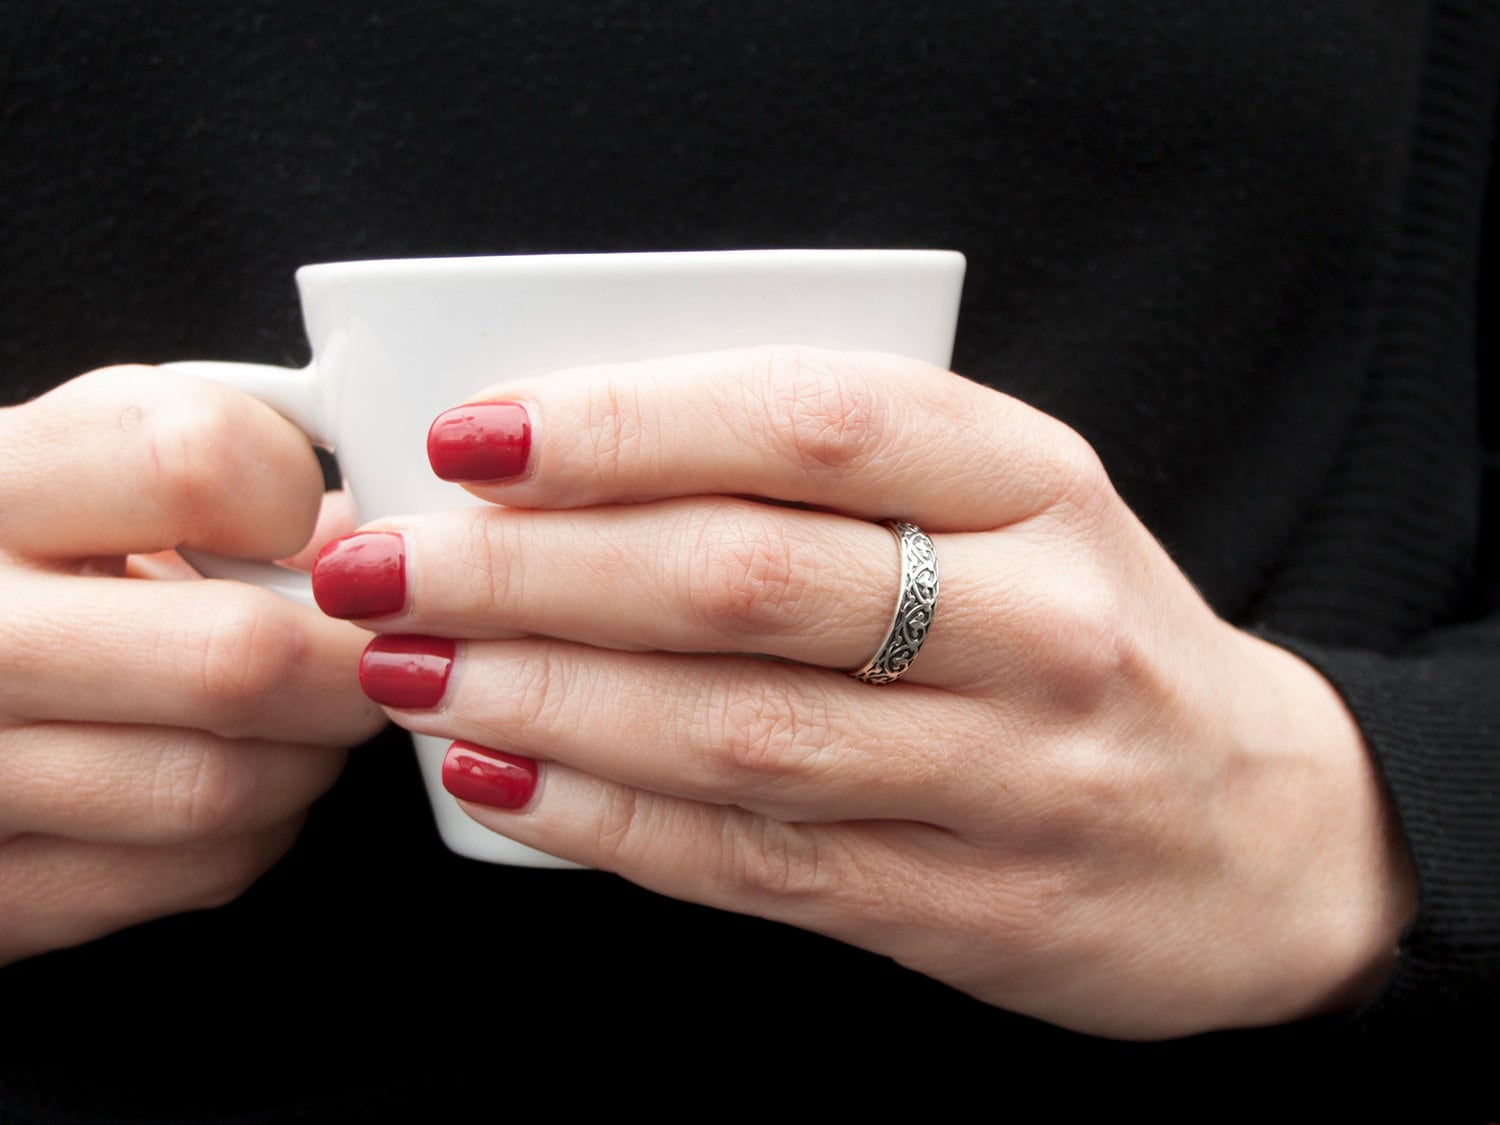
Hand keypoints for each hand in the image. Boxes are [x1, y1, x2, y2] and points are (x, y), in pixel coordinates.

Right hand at [0, 367, 384, 964]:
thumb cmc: (9, 572)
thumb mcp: (66, 478)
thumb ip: (203, 473)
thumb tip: (372, 530)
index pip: (196, 461)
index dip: (289, 492)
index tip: (298, 520)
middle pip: (241, 655)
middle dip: (343, 654)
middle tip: (361, 643)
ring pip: (231, 784)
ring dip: (307, 748)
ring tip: (289, 708)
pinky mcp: (8, 898)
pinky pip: (207, 869)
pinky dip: (258, 825)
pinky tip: (222, 770)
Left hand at [314, 346, 1415, 1038]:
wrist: (1267, 837)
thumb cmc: (1099, 638)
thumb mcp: (1019, 513)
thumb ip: (839, 483)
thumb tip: (575, 475)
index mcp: (1037, 485)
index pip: (814, 421)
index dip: (629, 421)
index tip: (473, 434)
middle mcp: (1036, 624)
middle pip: (747, 579)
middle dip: (535, 570)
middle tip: (385, 564)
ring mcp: (1011, 778)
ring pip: (736, 732)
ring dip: (546, 700)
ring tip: (409, 673)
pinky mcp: (966, 908)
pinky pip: (756, 860)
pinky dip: (611, 822)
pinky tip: (502, 783)